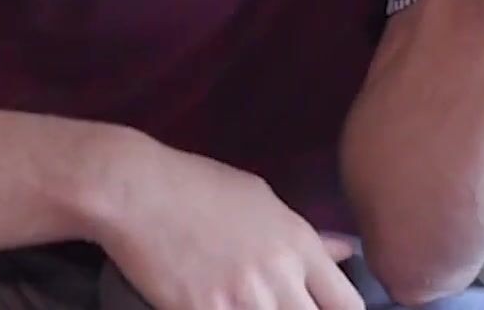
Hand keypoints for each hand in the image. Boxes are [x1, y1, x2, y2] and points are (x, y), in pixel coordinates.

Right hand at [93, 142, 361, 309]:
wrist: (136, 191)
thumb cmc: (199, 186)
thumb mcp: (261, 199)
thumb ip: (307, 234)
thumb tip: (345, 251)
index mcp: (298, 244)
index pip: (347, 303)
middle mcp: (278, 276)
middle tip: (276, 304)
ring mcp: (241, 299)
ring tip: (244, 302)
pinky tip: (215, 304)